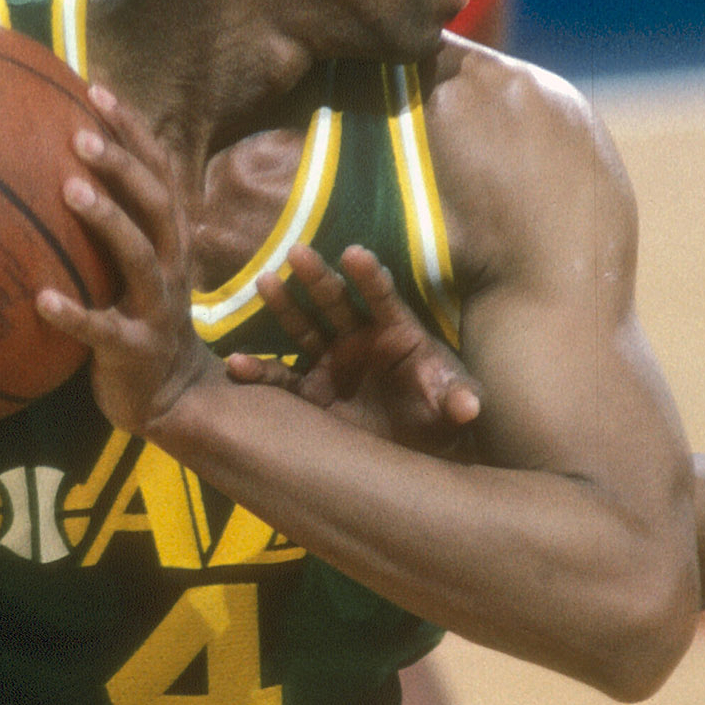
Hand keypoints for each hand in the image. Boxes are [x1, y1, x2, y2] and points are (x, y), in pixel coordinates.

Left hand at [32, 85, 219, 434]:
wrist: (171, 397)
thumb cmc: (136, 317)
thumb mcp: (132, 266)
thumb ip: (110, 221)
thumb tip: (50, 167)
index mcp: (171, 237)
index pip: (158, 170)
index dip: (133, 129)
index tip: (95, 88)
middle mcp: (172, 264)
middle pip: (155, 202)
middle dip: (122, 164)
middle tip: (81, 134)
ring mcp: (158, 307)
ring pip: (139, 256)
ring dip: (107, 220)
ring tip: (69, 190)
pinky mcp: (136, 350)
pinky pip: (103, 330)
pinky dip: (73, 315)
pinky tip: (39, 301)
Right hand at [224, 244, 483, 455]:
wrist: (415, 451)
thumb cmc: (439, 419)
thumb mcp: (451, 408)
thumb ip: (457, 399)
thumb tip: (469, 407)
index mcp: (396, 332)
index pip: (383, 297)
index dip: (370, 276)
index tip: (355, 255)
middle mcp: (359, 340)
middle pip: (336, 302)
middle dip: (318, 278)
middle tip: (298, 252)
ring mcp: (331, 363)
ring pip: (303, 328)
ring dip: (284, 307)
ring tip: (264, 283)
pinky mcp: (310, 393)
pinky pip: (281, 378)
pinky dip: (258, 371)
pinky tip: (235, 364)